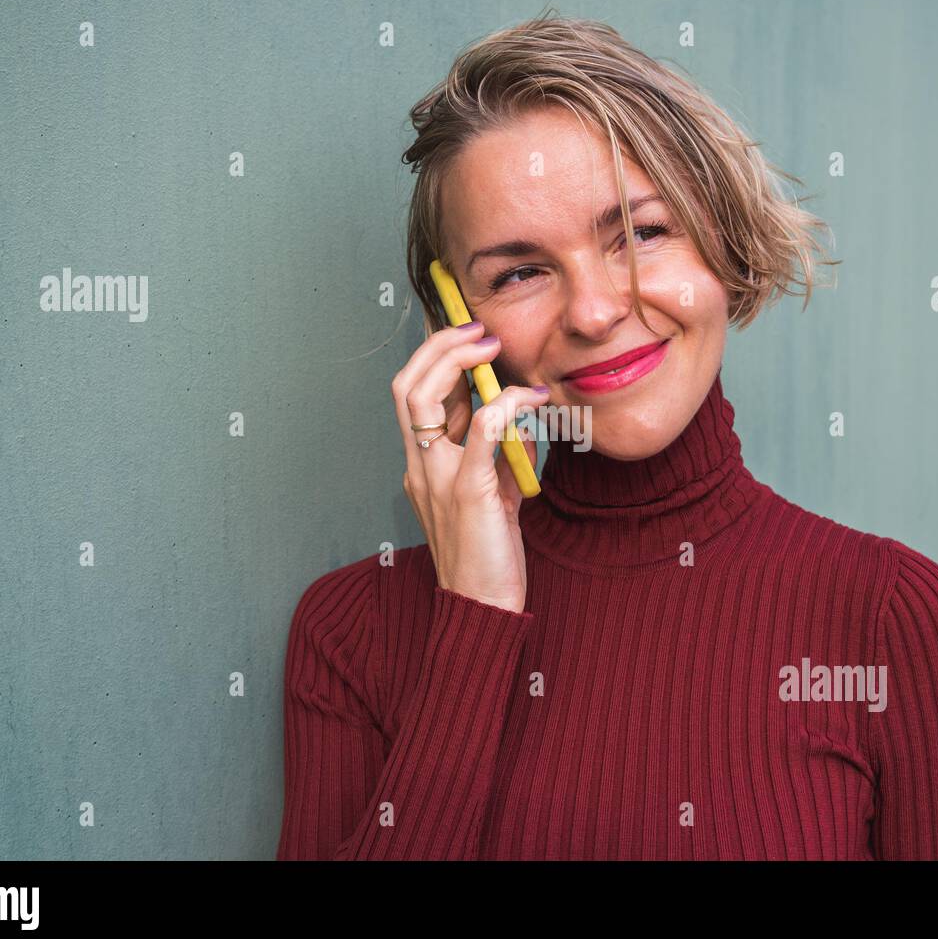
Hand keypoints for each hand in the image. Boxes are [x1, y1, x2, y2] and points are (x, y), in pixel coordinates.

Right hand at [392, 322, 548, 612]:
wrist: (483, 608)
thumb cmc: (489, 554)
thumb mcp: (492, 494)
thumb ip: (497, 455)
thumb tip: (520, 418)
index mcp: (422, 466)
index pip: (412, 396)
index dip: (434, 357)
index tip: (469, 338)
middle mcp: (420, 468)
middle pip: (406, 386)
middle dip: (438, 345)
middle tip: (478, 330)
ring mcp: (438, 478)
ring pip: (423, 399)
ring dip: (457, 360)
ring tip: (492, 346)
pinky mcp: (468, 492)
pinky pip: (480, 430)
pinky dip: (505, 403)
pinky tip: (531, 400)